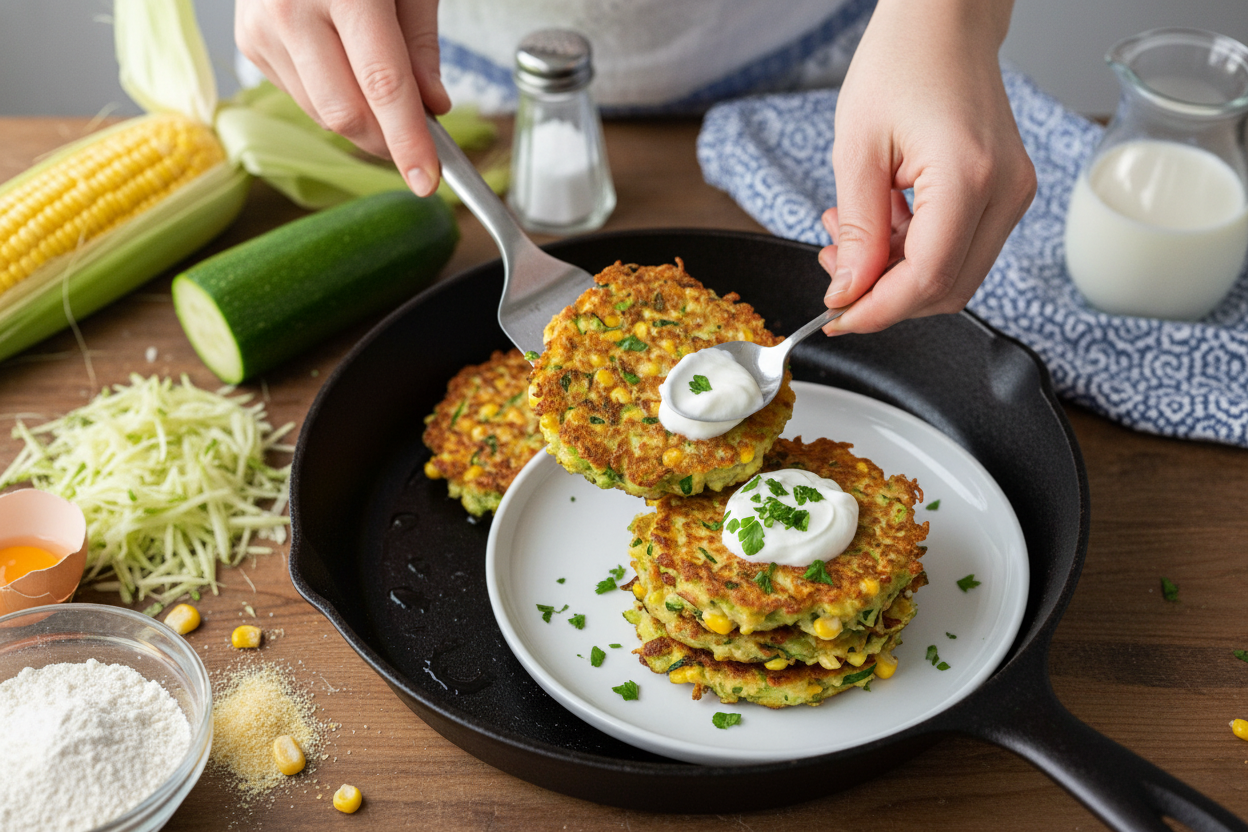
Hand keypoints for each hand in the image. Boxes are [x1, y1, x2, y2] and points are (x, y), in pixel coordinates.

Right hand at [235, 0, 449, 196]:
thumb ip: (420, 43)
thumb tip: (433, 107)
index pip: (383, 86)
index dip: (408, 141)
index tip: (427, 180)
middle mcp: (291, 9)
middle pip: (346, 113)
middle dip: (387, 140)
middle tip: (419, 140)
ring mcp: (262, 28)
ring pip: (322, 114)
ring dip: (362, 120)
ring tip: (381, 85)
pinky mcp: (249, 41)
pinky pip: (301, 96)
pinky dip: (333, 97)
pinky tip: (342, 63)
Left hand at [820, 0, 1035, 333]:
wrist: (945, 21)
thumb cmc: (900, 64)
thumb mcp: (856, 151)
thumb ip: (856, 230)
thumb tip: (848, 292)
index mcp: (968, 177)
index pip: (926, 278)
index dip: (877, 310)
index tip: (836, 317)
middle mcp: (1005, 192)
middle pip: (946, 289)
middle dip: (885, 296)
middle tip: (835, 273)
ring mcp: (1013, 194)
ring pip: (954, 275)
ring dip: (896, 274)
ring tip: (847, 235)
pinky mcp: (1007, 193)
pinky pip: (961, 247)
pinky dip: (916, 251)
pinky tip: (880, 222)